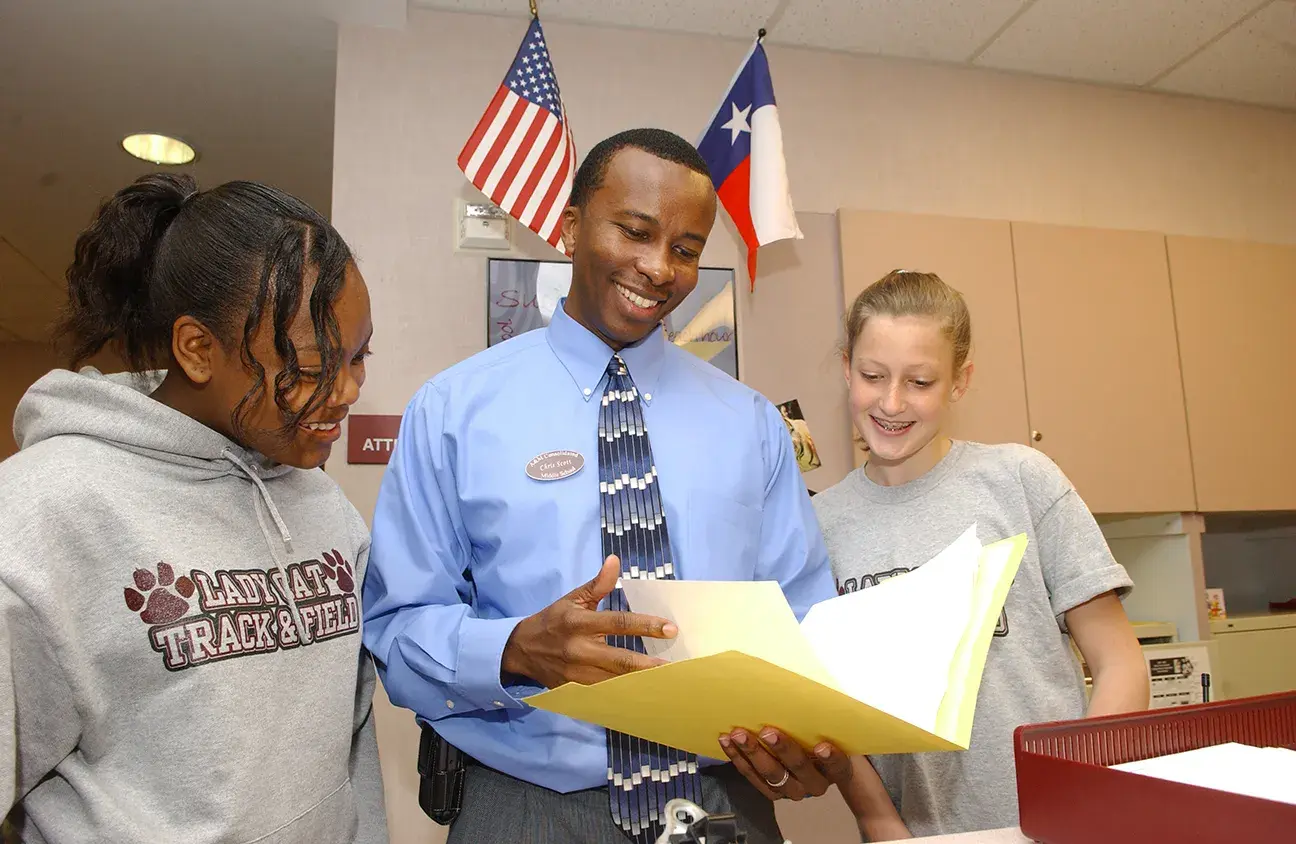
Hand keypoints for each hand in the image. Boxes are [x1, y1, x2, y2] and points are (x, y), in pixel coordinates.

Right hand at [501, 555, 676, 688]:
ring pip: (614, 682)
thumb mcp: (572, 599)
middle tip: (675, 666)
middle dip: (649, 665)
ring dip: (640, 684)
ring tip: (667, 683)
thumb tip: (615, 561)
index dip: (645, 625)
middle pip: (620, 660)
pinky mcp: (575, 691)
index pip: (618, 623)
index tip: (670, 629)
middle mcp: (579, 650)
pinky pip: (604, 695)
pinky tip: (644, 695)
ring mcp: (576, 675)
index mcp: (579, 624)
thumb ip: (597, 584)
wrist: (522, 650)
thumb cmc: (553, 620)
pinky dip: (624, 696)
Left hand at [717, 727, 851, 801]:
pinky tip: (726, 741)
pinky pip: (752, 776)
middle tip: (767, 732)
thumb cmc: (820, 739)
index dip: (831, 758)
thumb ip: (821, 722)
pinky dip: (738, 758)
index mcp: (834, 770)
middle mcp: (814, 784)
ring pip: (772, 775)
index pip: (838, 766)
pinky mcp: (772, 792)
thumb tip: (806, 693)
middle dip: (782, 749)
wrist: (814, 767)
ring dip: (752, 753)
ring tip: (738, 735)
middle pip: (799, 768)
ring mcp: (792, 790)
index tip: (822, 747)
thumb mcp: (828, 732)